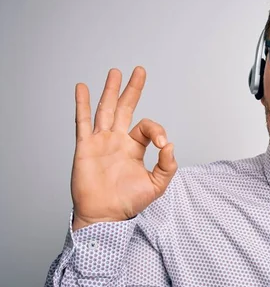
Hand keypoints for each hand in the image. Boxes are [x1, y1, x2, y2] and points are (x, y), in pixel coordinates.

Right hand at [71, 66, 177, 230]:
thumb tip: (170, 146)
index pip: (147, 127)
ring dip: (110, 90)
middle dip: (132, 89)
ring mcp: (100, 141)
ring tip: (115, 72)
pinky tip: (82, 88)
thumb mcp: (156, 185)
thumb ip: (167, 166)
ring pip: (105, 110)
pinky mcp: (85, 147)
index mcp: (134, 147)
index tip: (162, 143)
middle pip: (125, 108)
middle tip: (139, 71)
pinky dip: (82, 104)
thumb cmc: (128, 202)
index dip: (157, 130)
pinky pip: (82, 122)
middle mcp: (117, 140)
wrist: (105, 215)